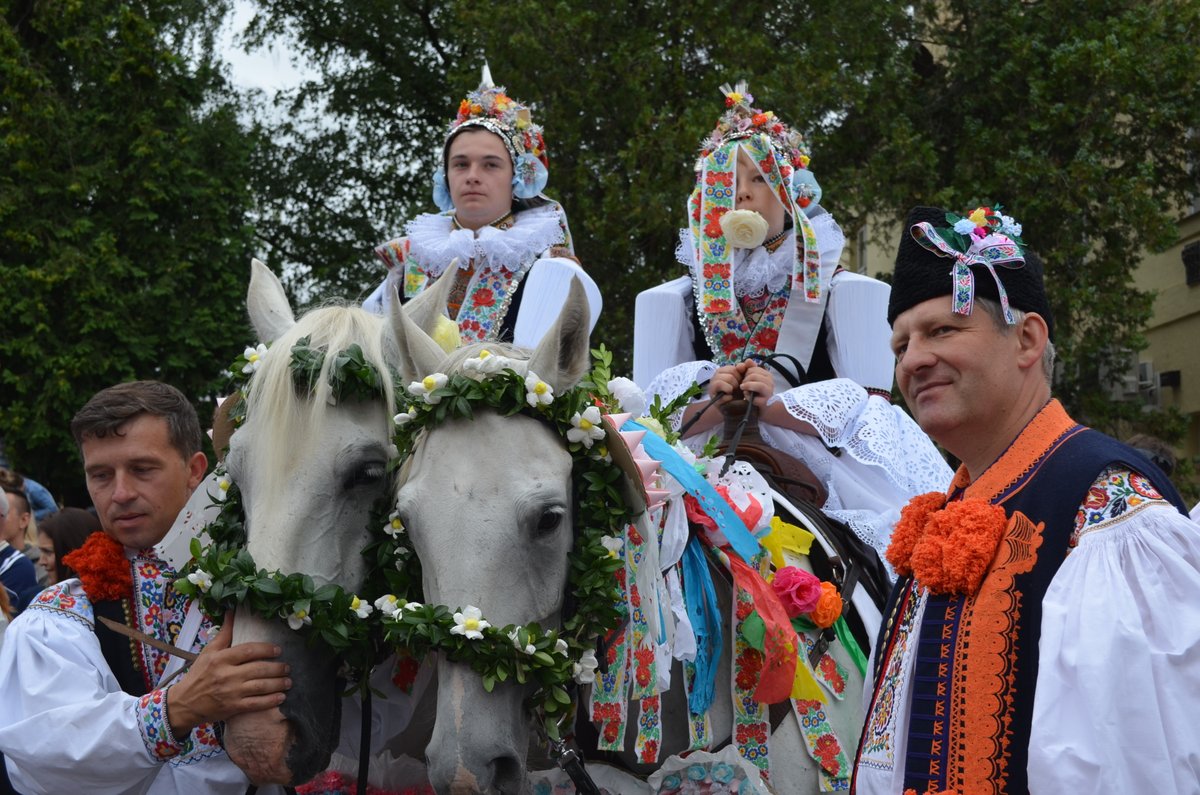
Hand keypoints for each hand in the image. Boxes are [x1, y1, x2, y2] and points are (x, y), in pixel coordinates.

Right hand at [165, 614, 290, 737]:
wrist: (184, 703)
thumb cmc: (198, 675)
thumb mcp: (208, 652)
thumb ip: (224, 633)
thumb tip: (232, 612)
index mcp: (221, 659)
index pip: (249, 651)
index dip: (266, 649)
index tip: (278, 650)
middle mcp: (226, 675)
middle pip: (258, 669)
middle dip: (277, 668)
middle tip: (288, 667)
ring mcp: (231, 692)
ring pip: (261, 686)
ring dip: (278, 683)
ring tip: (288, 681)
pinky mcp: (233, 708)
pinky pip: (256, 704)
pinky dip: (271, 701)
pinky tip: (281, 697)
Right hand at [708, 363, 747, 402]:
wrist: (731, 406)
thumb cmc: (736, 391)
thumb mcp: (742, 379)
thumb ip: (746, 369)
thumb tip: (748, 360)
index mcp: (722, 370)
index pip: (734, 369)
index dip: (739, 377)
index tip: (740, 382)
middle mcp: (715, 376)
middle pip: (730, 375)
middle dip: (736, 383)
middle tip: (736, 389)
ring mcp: (712, 385)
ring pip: (724, 381)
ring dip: (731, 389)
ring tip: (732, 392)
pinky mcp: (712, 396)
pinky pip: (722, 393)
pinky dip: (729, 397)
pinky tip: (730, 398)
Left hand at [739, 364, 775, 407]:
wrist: (761, 408)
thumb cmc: (755, 392)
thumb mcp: (751, 379)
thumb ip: (749, 368)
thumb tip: (747, 360)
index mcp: (767, 375)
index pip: (753, 368)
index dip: (746, 373)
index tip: (745, 378)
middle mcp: (770, 382)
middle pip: (754, 375)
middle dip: (745, 380)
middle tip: (743, 385)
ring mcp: (769, 392)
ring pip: (758, 384)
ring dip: (747, 386)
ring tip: (743, 389)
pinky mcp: (765, 401)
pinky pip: (755, 396)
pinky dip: (748, 396)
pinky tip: (746, 397)